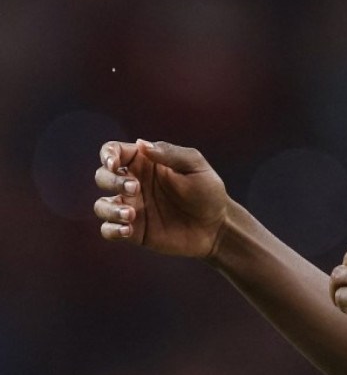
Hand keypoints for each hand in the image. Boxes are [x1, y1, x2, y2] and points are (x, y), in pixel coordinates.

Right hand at [93, 140, 229, 257]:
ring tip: (131, 215)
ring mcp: (132, 208)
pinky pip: (108, 230)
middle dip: (112, 181)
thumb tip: (141, 143)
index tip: (115, 164)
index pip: (113, 152)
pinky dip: (111, 229)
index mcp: (145, 163)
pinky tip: (128, 230)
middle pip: (102, 176)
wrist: (217, 226)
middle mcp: (133, 184)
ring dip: (109, 209)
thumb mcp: (195, 166)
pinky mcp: (134, 231)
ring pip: (101, 205)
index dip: (107, 155)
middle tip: (136, 189)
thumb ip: (169, 153)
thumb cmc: (208, 191)